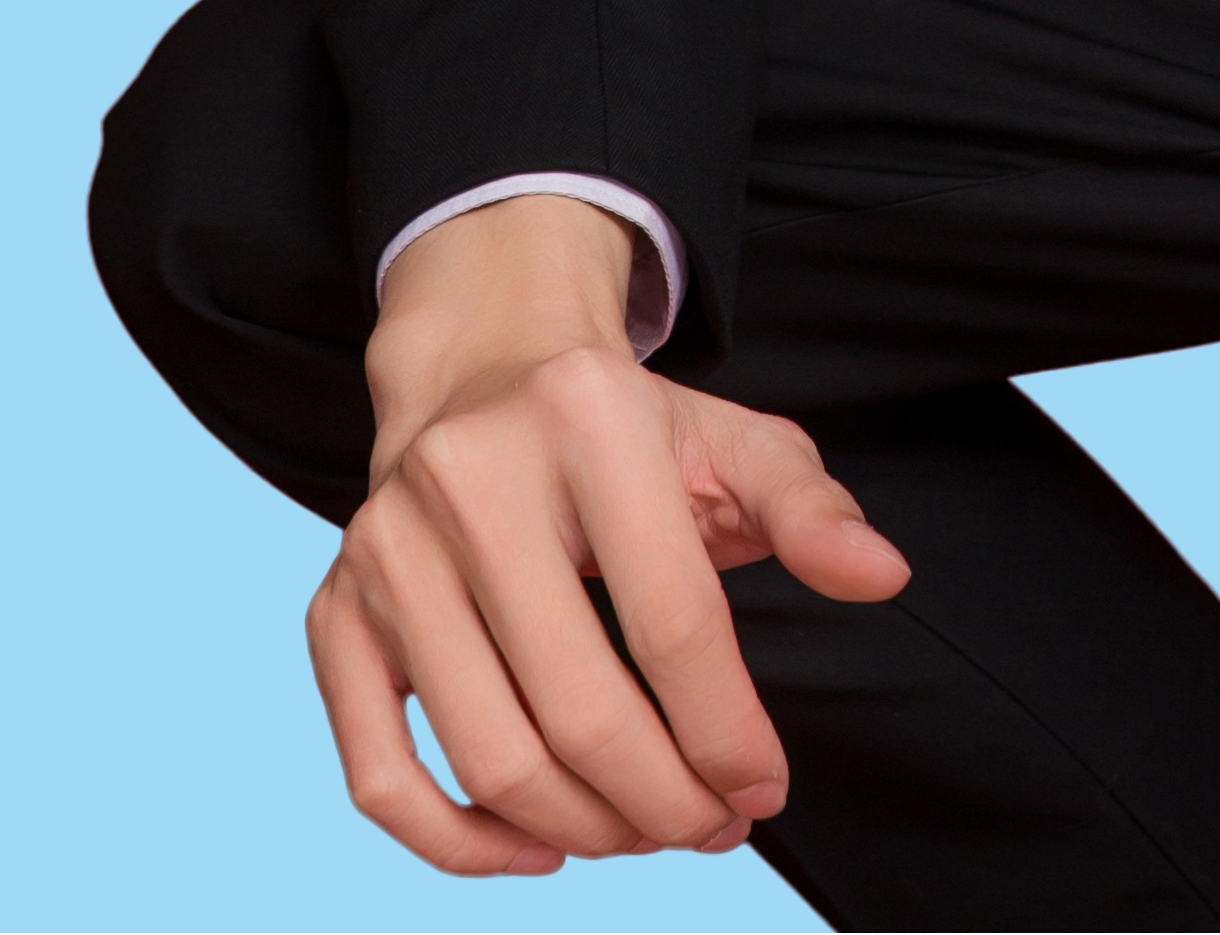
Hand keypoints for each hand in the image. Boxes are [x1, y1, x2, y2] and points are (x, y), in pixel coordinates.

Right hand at [307, 191, 910, 877]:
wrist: (479, 372)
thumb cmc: (622, 427)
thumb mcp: (731, 437)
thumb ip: (810, 506)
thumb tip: (884, 574)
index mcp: (587, 418)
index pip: (675, 622)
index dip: (729, 730)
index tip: (766, 787)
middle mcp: (470, 478)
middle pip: (581, 709)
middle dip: (665, 801)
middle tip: (712, 827)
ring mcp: (387, 550)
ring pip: (490, 756)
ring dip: (586, 830)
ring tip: (647, 830)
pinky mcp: (335, 612)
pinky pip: (379, 775)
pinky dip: (458, 843)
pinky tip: (540, 848)